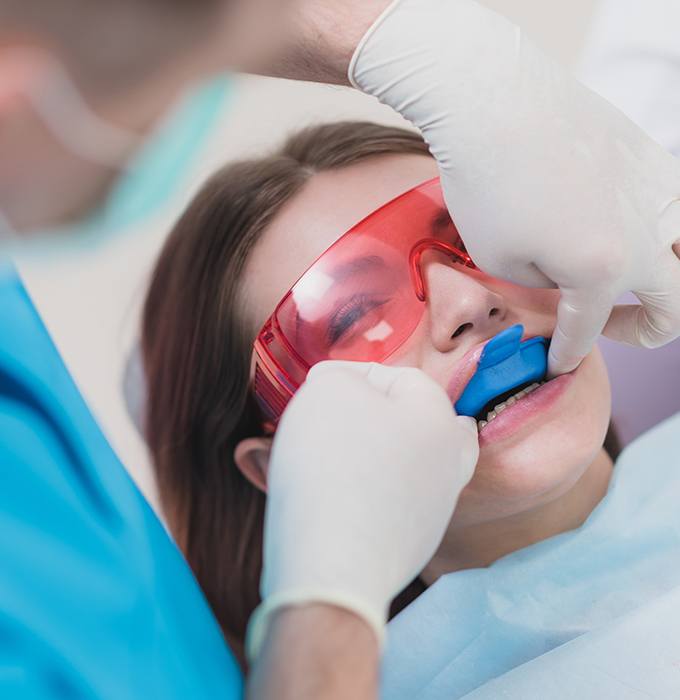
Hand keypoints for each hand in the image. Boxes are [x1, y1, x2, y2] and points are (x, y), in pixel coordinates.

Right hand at [247, 361, 478, 658]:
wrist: (334, 566)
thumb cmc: (332, 466)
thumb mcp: (327, 391)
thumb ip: (338, 376)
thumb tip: (341, 387)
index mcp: (439, 416)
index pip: (398, 376)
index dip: (351, 375)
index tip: (315, 389)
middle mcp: (450, 461)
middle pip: (413, 422)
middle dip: (373, 416)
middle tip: (334, 421)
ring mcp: (436, 508)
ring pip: (405, 464)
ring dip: (372, 455)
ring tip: (330, 457)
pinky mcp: (414, 545)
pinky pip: (391, 504)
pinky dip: (368, 493)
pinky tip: (337, 496)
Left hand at [350, 0, 679, 375]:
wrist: (496, 102)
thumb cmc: (487, 183)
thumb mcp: (502, 260)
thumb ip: (546, 286)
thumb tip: (566, 284)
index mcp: (604, 270)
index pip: (588, 331)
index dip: (567, 354)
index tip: (555, 364)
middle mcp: (648, 236)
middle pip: (675, 308)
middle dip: (643, 331)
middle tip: (607, 326)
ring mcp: (660, 192)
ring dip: (666, 279)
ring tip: (628, 277)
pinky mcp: (655, 158)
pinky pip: (676, 207)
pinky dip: (658, 229)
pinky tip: (623, 224)